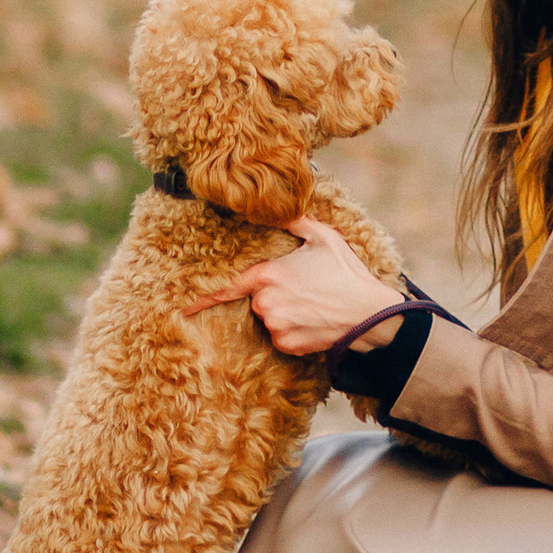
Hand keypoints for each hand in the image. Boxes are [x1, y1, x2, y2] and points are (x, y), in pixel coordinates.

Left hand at [182, 213, 404, 356]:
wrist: (368, 314)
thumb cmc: (346, 274)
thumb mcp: (324, 238)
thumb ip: (297, 222)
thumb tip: (284, 207)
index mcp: (268, 274)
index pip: (229, 286)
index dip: (204, 297)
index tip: (184, 307)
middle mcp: (265, 302)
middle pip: (258, 299)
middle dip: (275, 294)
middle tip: (305, 289)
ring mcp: (274, 325)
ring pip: (270, 318)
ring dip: (285, 313)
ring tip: (314, 305)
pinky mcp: (286, 345)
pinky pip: (281, 337)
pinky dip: (294, 332)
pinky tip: (314, 323)